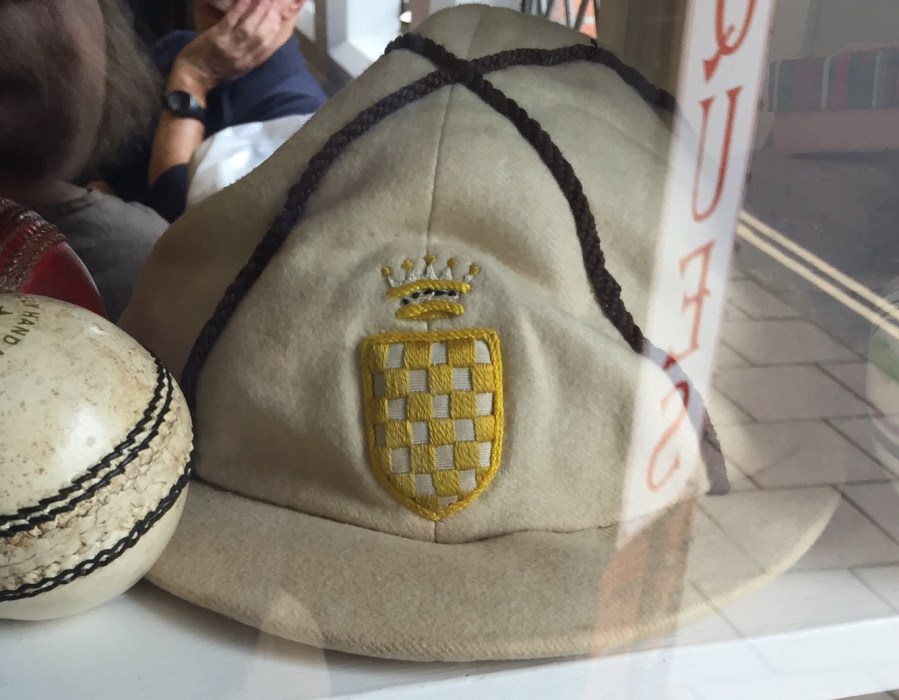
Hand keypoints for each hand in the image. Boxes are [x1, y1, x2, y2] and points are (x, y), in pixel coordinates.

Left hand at [169, 0, 285, 99]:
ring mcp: (229, 47)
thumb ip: (250, 56)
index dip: (276, 31)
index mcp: (249, 64)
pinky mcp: (216, 38)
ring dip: (258, 11)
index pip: (267, 47)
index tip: (281, 17)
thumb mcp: (237, 69)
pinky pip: (231, 22)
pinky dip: (240, 9)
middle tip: (275, 3)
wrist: (193, 76)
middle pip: (261, 37)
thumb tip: (262, 40)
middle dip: (270, 19)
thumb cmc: (214, 72)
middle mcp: (242, 57)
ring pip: (249, 28)